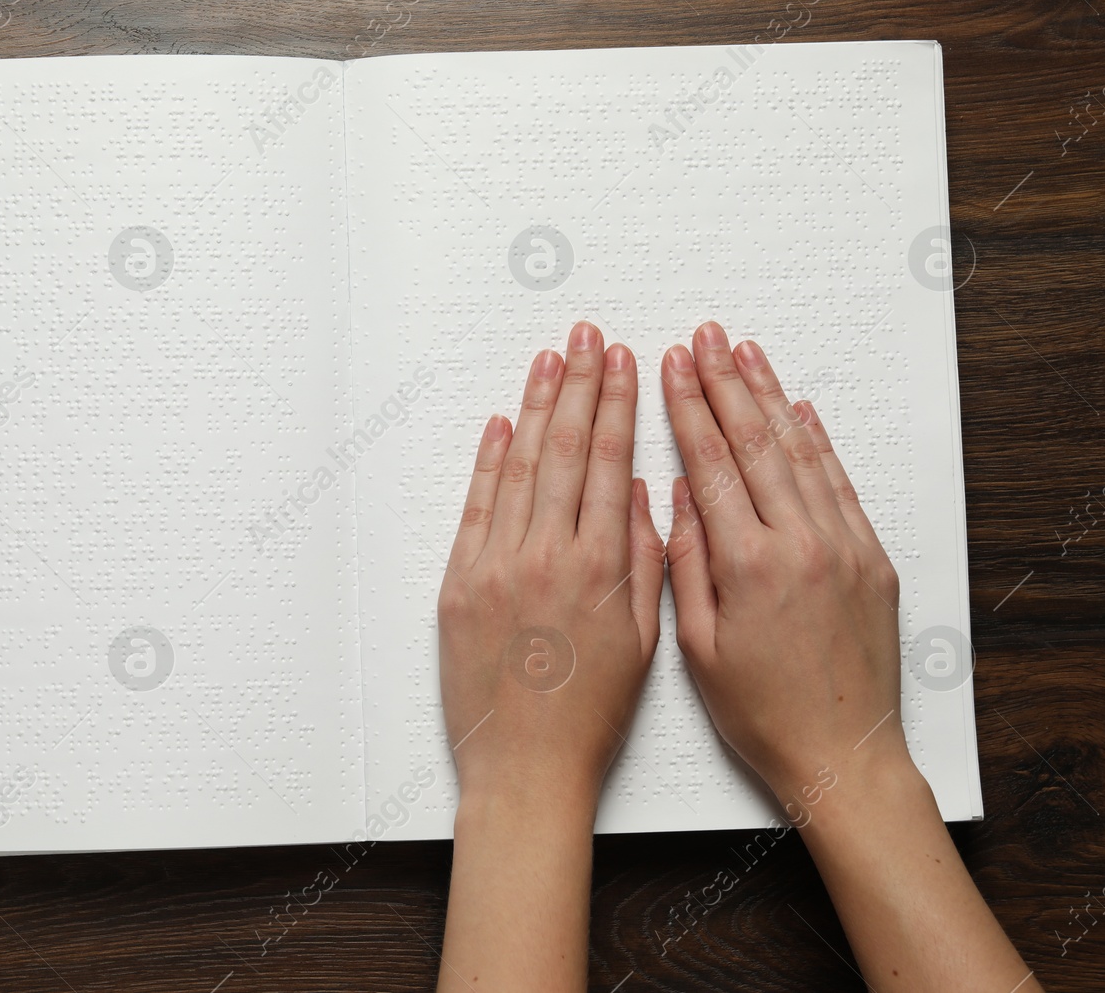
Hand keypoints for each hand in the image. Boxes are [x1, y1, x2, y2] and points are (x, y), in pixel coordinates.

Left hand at [438, 320, 664, 812]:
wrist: (525, 767)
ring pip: (520, 467)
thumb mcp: (643, 639)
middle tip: (586, 337)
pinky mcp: (459, 584)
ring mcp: (496, 565)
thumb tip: (642, 494)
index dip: (617, 405)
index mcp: (600, 566)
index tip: (624, 361)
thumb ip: (646, 561)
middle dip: (578, 386)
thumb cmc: (592, 714)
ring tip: (550, 360)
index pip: (609, 462)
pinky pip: (476, 507)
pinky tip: (502, 424)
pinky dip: (488, 462)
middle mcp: (546, 554)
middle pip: (564, 449)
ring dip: (535, 408)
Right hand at [661, 321, 905, 802]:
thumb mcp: (698, 645)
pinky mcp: (872, 559)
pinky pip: (840, 484)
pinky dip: (818, 442)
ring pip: (800, 453)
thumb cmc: (760, 712)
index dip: (688, 407)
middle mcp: (801, 544)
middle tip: (704, 337)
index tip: (670, 365)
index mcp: (748, 566)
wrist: (842, 754)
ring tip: (746, 352)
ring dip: (770, 397)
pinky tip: (799, 409)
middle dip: (726, 383)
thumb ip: (685, 563)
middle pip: (755, 443)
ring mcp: (843, 547)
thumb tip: (677, 493)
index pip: (711, 465)